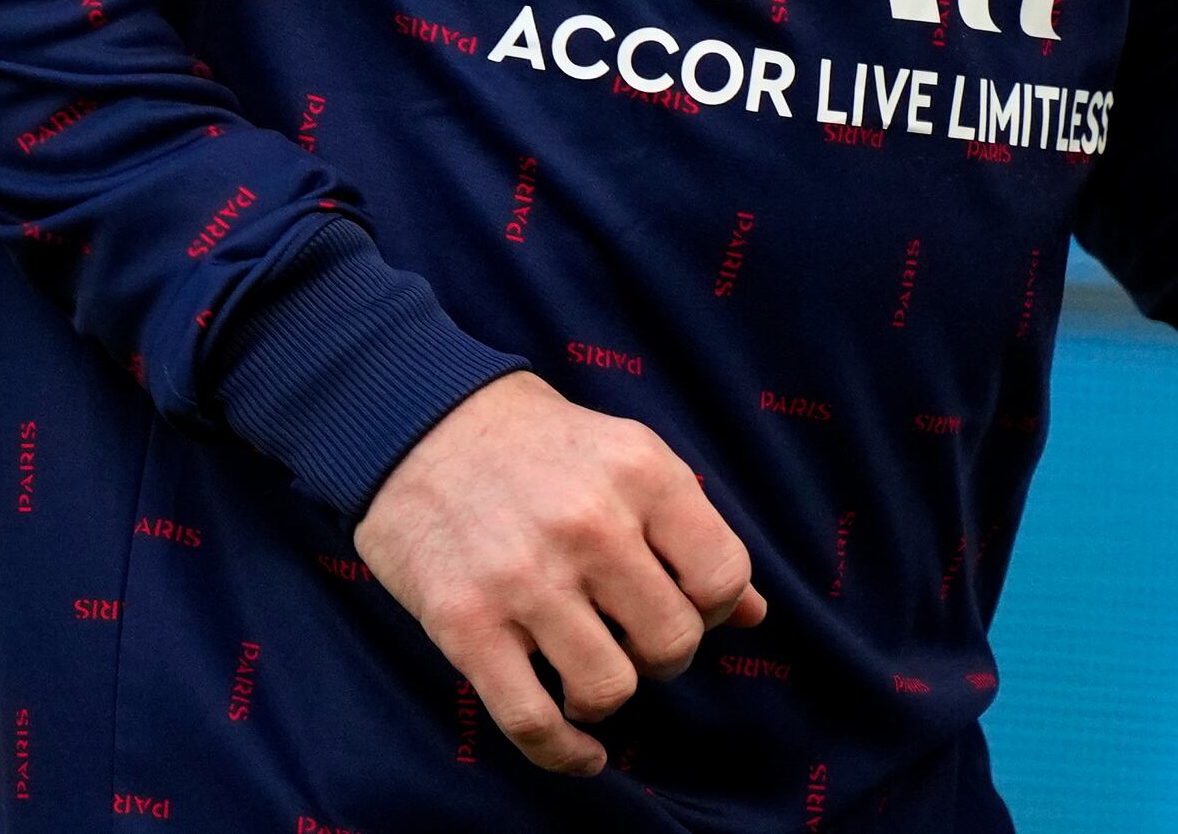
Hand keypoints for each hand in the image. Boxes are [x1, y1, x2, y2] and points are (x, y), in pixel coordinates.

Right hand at [355, 372, 767, 776]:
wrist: (421, 424)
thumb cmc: (543, 449)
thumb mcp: (632, 460)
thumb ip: (693, 533)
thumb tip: (755, 614)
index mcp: (643, 474)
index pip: (723, 578)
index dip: (715, 608)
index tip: (687, 605)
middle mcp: (590, 526)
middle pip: (673, 642)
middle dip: (664, 655)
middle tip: (634, 638)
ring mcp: (525, 579)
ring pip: (610, 689)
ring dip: (609, 696)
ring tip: (591, 671)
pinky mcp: (465, 624)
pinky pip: (532, 721)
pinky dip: (565, 752)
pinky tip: (580, 748)